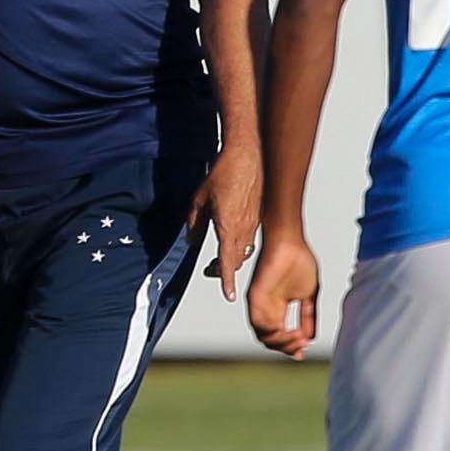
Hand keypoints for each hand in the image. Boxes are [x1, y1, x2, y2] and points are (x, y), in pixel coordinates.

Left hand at [187, 143, 263, 300]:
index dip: (226, 279)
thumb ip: (194, 223)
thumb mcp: (199, 199)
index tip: (227, 294)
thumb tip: (190, 240)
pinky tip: (232, 240)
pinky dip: (240, 245)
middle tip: (213, 273)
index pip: (227, 261)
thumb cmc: (225, 174)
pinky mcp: (259, 216)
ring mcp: (254, 223)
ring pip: (244, 250)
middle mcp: (244, 228)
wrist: (249, 156)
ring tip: (220, 259)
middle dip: (225, 271)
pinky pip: (249, 238)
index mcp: (228, 227)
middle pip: (236, 260)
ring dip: (233, 258)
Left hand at [247, 229, 320, 358]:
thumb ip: (308, 316)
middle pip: (271, 340)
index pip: (279, 335)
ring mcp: (260, 304)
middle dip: (287, 347)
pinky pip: (258, 323)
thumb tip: (310, 337)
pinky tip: (289, 332)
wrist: (290, 242)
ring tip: (297, 340)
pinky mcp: (254, 297)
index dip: (291, 346)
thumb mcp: (309, 295)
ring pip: (263, 336)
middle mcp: (267, 309)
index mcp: (278, 308)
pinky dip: (274, 333)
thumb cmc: (299, 262)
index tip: (303, 351)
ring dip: (282, 343)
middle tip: (301, 346)